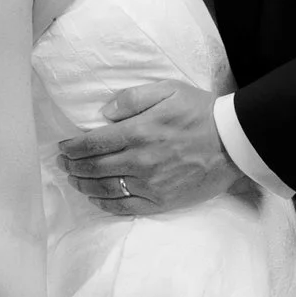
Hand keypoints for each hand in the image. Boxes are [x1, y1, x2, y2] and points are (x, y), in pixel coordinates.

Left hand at [60, 80, 243, 214]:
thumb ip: (132, 98)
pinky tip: (96, 199)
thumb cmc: (200, 112)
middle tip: (63, 164)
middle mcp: (140, 160)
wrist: (233, 142)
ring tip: (74, 180)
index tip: (63, 147)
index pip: (93, 143)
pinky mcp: (161, 201)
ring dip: (84, 185)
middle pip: (94, 167)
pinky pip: (126, 206)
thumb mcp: (168, 90)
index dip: (73, 147)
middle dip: (73, 166)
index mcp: (139, 132)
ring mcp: (150, 184)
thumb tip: (104, 113)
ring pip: (106, 188)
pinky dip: (106, 204)